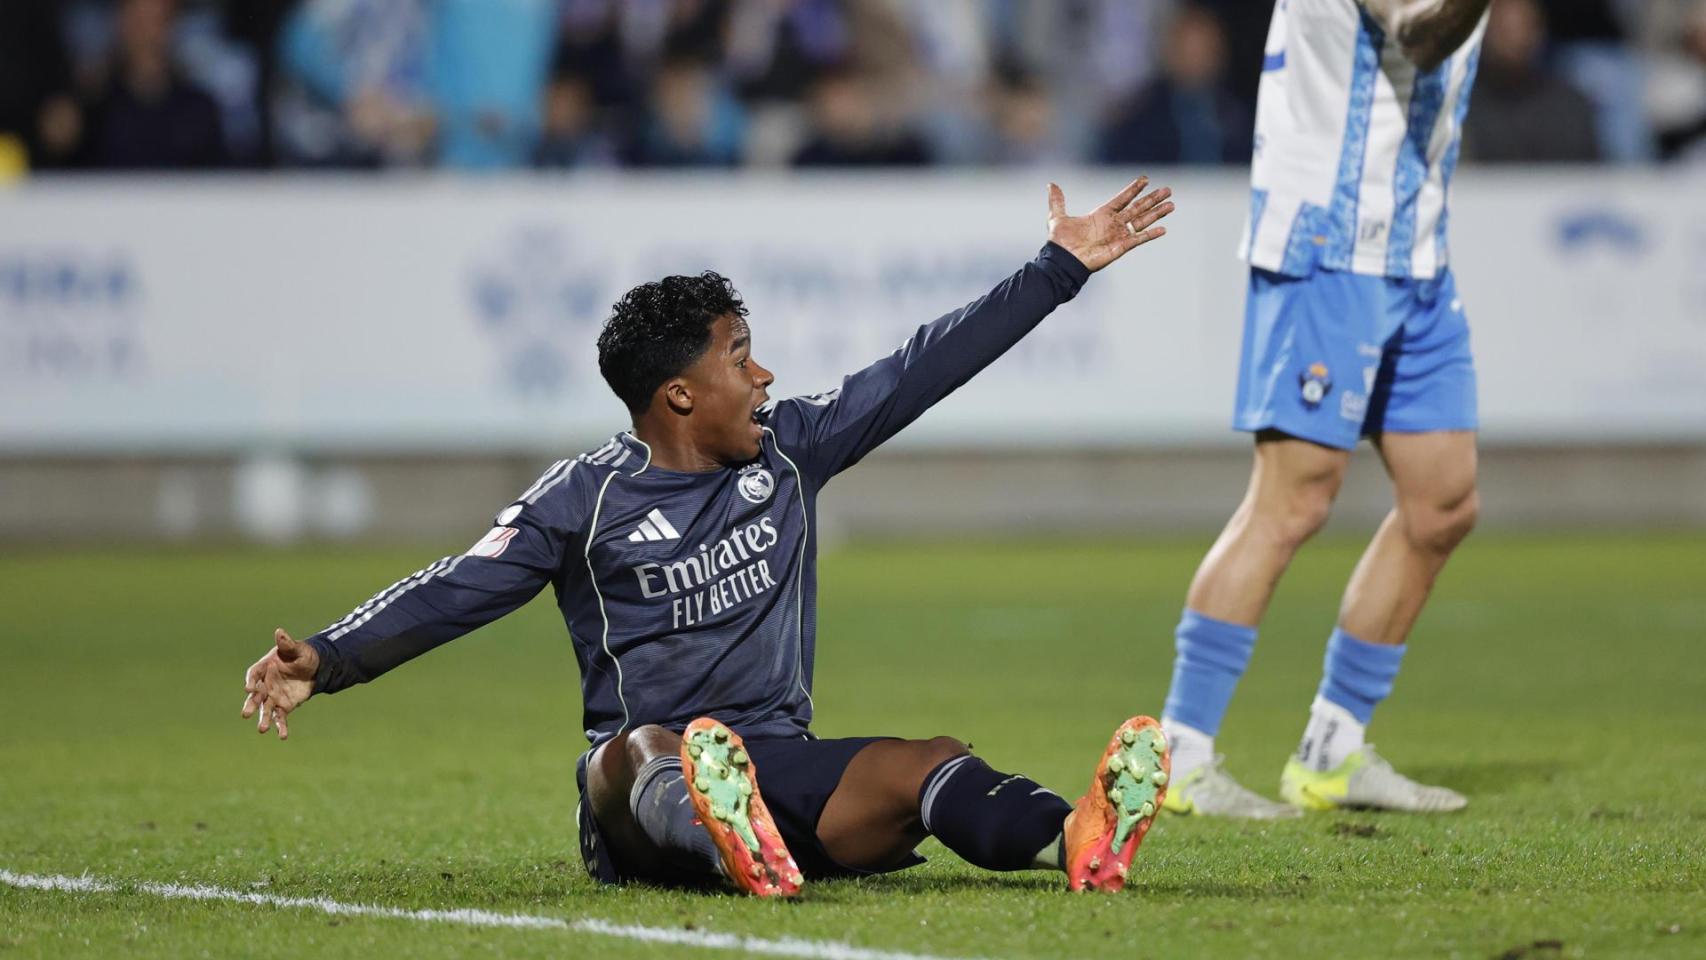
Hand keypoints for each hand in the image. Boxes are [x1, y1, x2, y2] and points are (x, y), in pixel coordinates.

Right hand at [240, 628, 318, 740]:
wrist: (314, 668)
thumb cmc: (302, 655)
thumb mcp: (297, 649)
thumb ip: (287, 644)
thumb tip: (280, 632)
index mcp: (265, 667)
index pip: (253, 674)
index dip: (250, 681)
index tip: (249, 689)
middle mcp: (266, 683)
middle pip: (256, 695)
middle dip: (251, 704)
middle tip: (245, 714)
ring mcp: (273, 696)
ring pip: (265, 709)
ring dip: (264, 719)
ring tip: (262, 729)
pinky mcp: (284, 706)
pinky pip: (280, 717)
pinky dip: (281, 726)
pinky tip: (283, 736)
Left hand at [1046, 176, 1174, 272]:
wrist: (1063, 260)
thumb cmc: (1060, 242)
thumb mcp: (1057, 217)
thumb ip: (1057, 200)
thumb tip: (1051, 184)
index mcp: (1101, 215)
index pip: (1122, 198)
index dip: (1133, 189)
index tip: (1146, 179)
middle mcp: (1112, 224)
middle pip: (1137, 208)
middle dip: (1152, 199)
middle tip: (1168, 190)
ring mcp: (1118, 235)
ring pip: (1142, 220)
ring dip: (1157, 213)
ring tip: (1171, 205)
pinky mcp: (1120, 247)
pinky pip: (1139, 239)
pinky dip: (1150, 234)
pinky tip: (1163, 229)